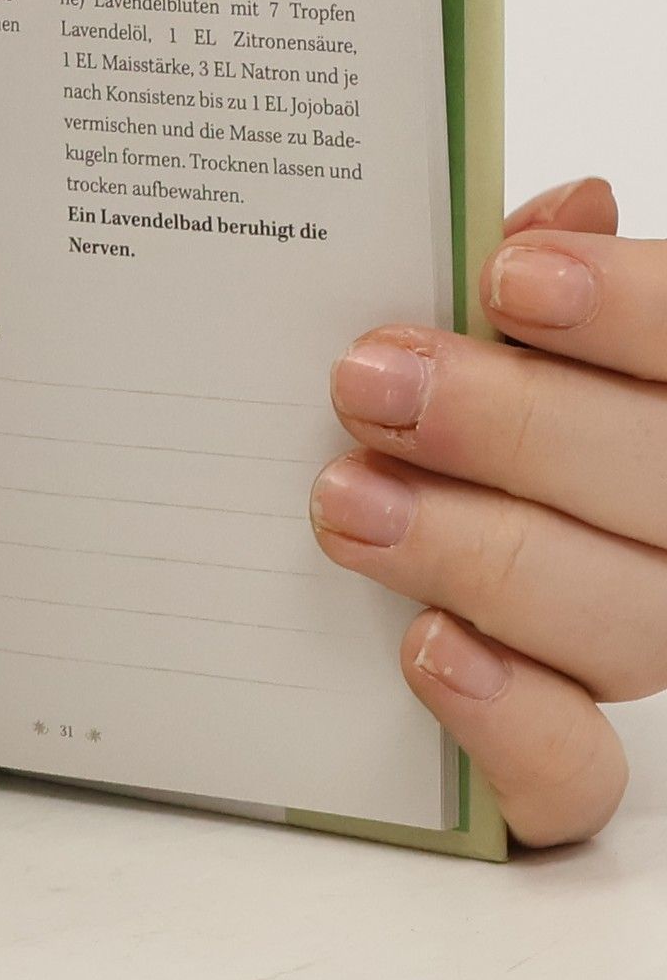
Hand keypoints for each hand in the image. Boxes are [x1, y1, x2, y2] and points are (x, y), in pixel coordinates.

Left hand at [312, 177, 655, 846]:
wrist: (374, 546)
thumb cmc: (444, 420)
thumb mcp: (481, 334)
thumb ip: (525, 277)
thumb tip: (570, 206)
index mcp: (664, 408)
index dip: (637, 314)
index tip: (514, 278)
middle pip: (665, 486)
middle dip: (516, 428)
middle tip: (371, 384)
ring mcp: (630, 646)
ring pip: (630, 625)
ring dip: (478, 554)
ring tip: (345, 501)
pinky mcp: (559, 759)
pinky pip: (576, 773)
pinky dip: (506, 717)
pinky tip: (426, 649)